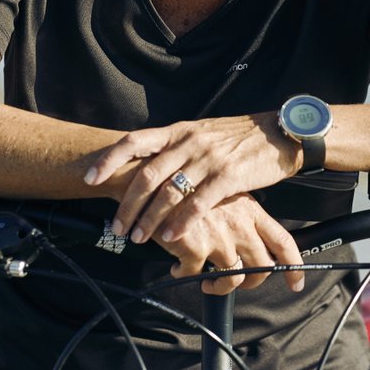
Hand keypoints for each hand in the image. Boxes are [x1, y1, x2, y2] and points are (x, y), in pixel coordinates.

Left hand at [83, 112, 297, 251]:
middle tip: (117, 227)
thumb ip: (176, 147)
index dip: (109, 159)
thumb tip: (147, 163)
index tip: (90, 178)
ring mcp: (208, 158)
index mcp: (179, 131)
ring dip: (150, 219)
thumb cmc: (239, 137)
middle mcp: (189, 142)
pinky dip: (181, 222)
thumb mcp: (202, 132)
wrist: (279, 132)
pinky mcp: (229, 176)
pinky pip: (198, 203)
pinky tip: (172, 237)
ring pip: (169, 192)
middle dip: (128, 205)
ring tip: (138, 238)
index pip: (135, 141)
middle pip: (147, 175)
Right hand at [161, 192, 304, 293]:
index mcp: (250, 210)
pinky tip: (178, 267)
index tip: (296, 283)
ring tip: (206, 282)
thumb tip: (246, 239)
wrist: (153, 177)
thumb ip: (237, 216)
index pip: (283, 241)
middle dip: (251, 283)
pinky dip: (185, 275)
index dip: (293, 266)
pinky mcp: (195, 247)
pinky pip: (195, 276)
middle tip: (236, 283)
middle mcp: (239, 224)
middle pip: (261, 267)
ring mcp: (219, 236)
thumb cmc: (187, 185)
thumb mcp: (222, 193)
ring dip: (219, 287)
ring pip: (232, 278)